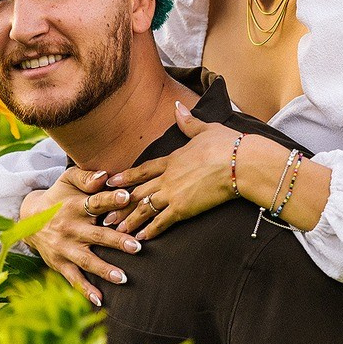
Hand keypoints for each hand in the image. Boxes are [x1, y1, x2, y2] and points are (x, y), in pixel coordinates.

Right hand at [19, 165, 143, 306]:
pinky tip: (99, 300)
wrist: (29, 219)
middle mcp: (69, 228)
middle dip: (116, 241)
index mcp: (74, 206)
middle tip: (136, 246)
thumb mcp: (68, 180)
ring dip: (104, 270)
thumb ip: (87, 177)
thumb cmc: (59, 197)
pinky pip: (73, 279)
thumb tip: (106, 175)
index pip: (95, 202)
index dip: (110, 200)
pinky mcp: (59, 263)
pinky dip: (85, 290)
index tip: (127, 197)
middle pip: (95, 235)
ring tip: (123, 277)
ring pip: (86, 260)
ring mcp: (64, 248)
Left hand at [107, 103, 247, 239]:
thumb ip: (188, 122)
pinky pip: (162, 222)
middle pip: (138, 192)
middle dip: (119, 203)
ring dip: (129, 220)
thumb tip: (177, 106)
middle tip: (103, 213)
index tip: (110, 182)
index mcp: (172, 159)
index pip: (143, 170)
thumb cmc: (227, 145)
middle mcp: (167, 177)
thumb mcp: (205, 129)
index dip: (125, 177)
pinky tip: (141, 238)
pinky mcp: (184, 209)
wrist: (240, 163)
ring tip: (116, 230)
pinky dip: (150, 230)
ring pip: (145, 208)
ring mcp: (173, 193)